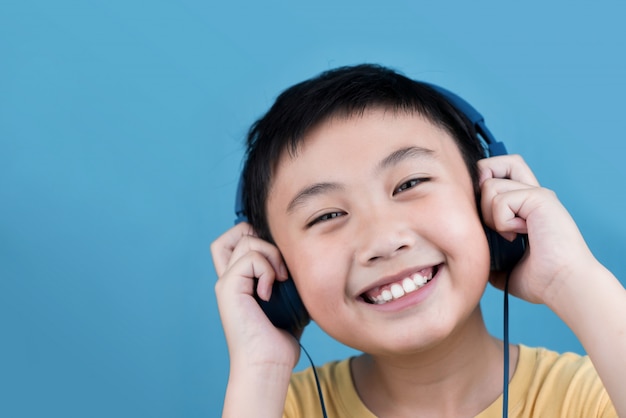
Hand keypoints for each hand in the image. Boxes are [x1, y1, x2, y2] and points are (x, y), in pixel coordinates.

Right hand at [211, 222, 300, 369]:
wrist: (268, 363)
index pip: (237, 239)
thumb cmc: (281, 338)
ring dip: (271, 255)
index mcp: (240, 280)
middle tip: (279, 263)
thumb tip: (301, 254)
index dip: (257, 235)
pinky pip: (250, 258)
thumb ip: (285, 275)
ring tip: (281, 280)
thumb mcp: (288, 298)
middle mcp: (229, 277)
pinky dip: (267, 270)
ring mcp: (226, 282)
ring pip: (246, 239)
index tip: (280, 256)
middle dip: (263, 236)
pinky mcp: (227, 287)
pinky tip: (270, 293)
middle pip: (236, 232)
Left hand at [478, 155, 595, 304]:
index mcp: (525, 206)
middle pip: (498, 162)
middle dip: (481, 185)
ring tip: (508, 234)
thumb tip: (471, 254)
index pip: (498, 173)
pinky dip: (501, 222)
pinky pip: (500, 200)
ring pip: (490, 185)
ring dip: (489, 215)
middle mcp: (532, 194)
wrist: (562, 286)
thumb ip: (487, 250)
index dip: (481, 186)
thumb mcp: (503, 264)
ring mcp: (536, 193)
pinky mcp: (539, 197)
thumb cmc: (541, 280)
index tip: (482, 217)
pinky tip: (519, 234)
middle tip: (489, 217)